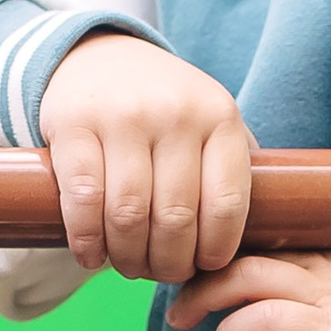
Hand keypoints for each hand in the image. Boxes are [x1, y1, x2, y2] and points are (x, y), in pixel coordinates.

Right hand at [40, 35, 256, 283]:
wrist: (98, 57)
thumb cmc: (165, 110)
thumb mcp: (210, 124)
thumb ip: (230, 172)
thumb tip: (255, 242)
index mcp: (220, 117)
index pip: (227, 206)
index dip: (215, 251)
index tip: (203, 266)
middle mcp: (175, 112)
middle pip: (175, 219)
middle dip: (168, 264)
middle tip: (161, 272)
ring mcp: (122, 116)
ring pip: (128, 216)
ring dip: (128, 258)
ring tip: (129, 266)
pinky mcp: (74, 124)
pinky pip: (83, 200)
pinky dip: (88, 241)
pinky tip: (93, 255)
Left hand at [169, 249, 330, 330]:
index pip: (276, 235)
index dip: (234, 244)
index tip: (207, 261)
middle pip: (249, 247)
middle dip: (203, 267)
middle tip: (177, 290)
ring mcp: (330, 296)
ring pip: (245, 276)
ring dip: (203, 297)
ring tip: (181, 320)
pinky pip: (263, 321)